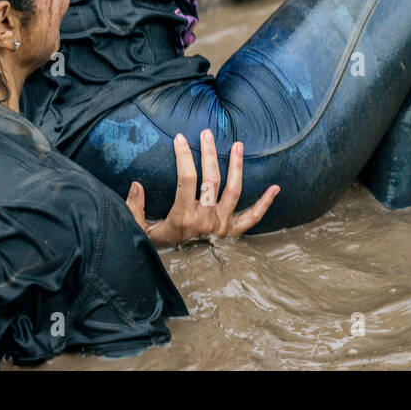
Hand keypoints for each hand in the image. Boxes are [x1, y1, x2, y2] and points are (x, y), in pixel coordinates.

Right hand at [125, 130, 279, 246]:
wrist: (178, 275)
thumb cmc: (157, 248)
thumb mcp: (140, 231)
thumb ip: (134, 209)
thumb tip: (135, 185)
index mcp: (182, 217)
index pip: (186, 179)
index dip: (183, 156)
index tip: (179, 138)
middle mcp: (205, 220)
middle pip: (212, 180)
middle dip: (209, 153)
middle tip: (206, 134)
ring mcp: (221, 227)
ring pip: (234, 191)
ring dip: (236, 167)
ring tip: (238, 145)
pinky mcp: (232, 233)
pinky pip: (252, 218)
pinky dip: (265, 203)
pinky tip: (276, 188)